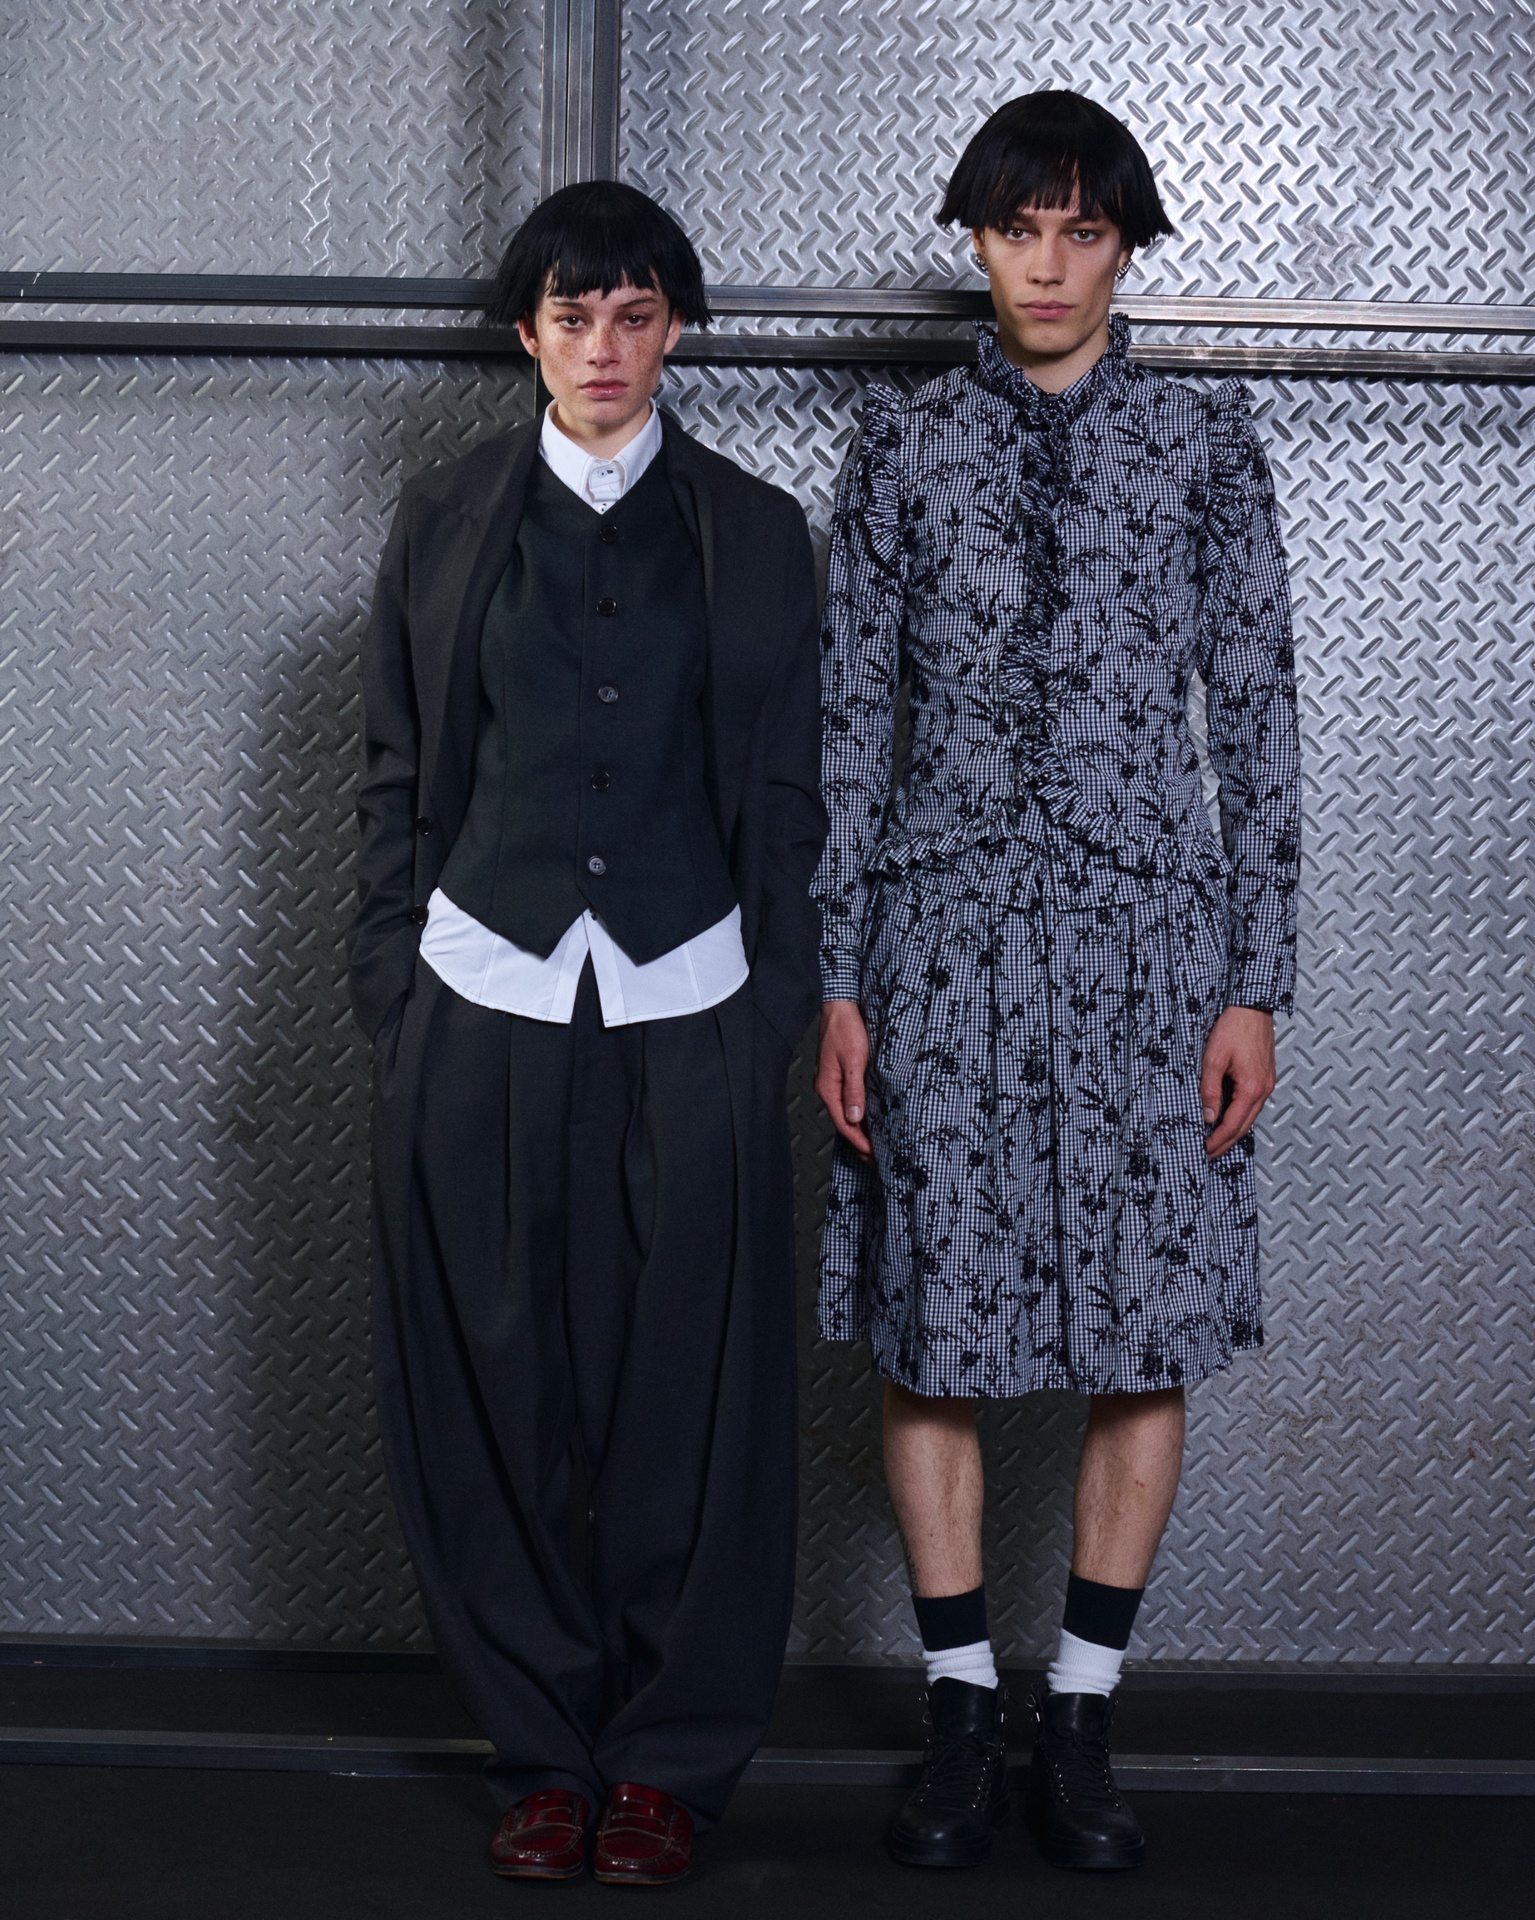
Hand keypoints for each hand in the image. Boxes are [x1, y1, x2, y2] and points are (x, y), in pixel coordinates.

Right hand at [815, 999, 873, 1160]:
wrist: (840, 1008)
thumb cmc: (845, 1030)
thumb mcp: (854, 1060)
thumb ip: (854, 1089)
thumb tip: (854, 1117)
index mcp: (828, 1088)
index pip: (844, 1124)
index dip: (859, 1141)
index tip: (873, 1154)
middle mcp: (828, 1089)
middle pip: (844, 1123)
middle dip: (860, 1142)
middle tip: (877, 1158)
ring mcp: (833, 1083)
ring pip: (847, 1114)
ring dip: (861, 1130)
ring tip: (876, 1145)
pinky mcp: (840, 1076)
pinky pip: (849, 1102)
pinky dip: (860, 1115)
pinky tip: (870, 1119)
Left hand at [1200, 1006, 1275, 1158]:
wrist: (1252, 1006)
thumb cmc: (1234, 1027)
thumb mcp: (1213, 1059)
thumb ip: (1209, 1090)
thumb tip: (1207, 1116)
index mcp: (1252, 1088)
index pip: (1232, 1125)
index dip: (1216, 1141)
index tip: (1203, 1151)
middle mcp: (1264, 1089)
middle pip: (1243, 1127)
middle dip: (1224, 1143)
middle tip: (1207, 1154)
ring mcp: (1267, 1084)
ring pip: (1249, 1117)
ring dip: (1232, 1131)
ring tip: (1215, 1141)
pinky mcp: (1264, 1077)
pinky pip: (1251, 1105)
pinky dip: (1239, 1116)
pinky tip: (1227, 1118)